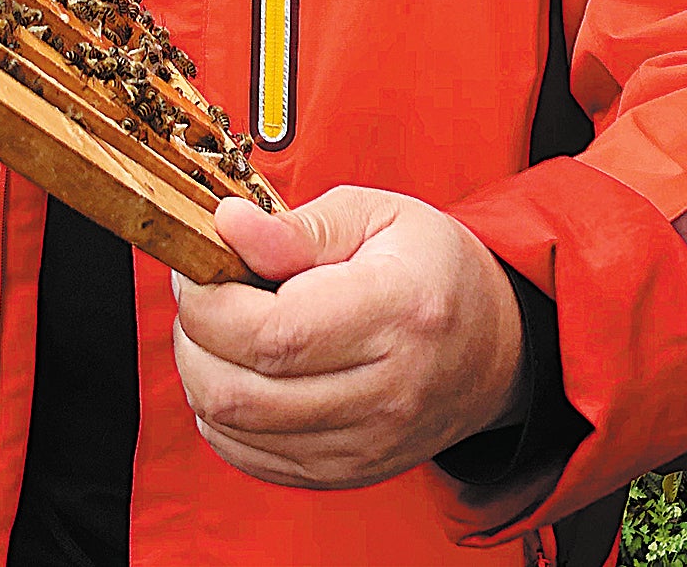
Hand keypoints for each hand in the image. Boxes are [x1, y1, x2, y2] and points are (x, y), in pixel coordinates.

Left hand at [171, 188, 524, 489]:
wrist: (492, 347)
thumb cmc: (433, 270)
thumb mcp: (378, 215)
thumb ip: (300, 227)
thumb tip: (228, 228)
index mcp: (397, 312)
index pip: (274, 333)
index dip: (211, 301)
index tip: (202, 264)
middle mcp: (385, 391)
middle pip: (242, 390)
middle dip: (194, 336)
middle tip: (203, 290)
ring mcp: (365, 442)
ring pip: (235, 428)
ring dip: (201, 373)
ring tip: (218, 327)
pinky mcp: (346, 471)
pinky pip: (250, 457)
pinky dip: (221, 415)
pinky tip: (236, 369)